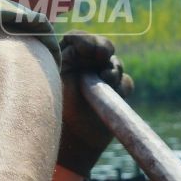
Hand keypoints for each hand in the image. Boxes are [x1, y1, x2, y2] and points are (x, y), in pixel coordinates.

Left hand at [56, 33, 129, 175]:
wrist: (71, 142)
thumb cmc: (53, 111)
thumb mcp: (54, 81)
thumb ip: (64, 59)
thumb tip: (79, 44)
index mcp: (66, 60)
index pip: (77, 39)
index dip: (86, 40)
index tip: (89, 48)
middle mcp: (85, 67)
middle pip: (101, 46)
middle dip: (103, 48)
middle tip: (102, 55)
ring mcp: (102, 80)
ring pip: (115, 64)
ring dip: (112, 70)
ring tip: (104, 80)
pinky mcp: (116, 94)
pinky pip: (126, 83)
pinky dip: (121, 87)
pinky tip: (113, 93)